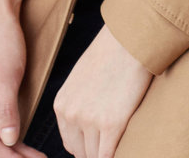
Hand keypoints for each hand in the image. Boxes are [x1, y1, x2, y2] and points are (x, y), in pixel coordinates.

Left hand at [53, 22, 153, 157]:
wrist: (127, 41)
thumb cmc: (109, 56)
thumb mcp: (81, 80)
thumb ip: (78, 104)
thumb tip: (87, 128)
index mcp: (62, 104)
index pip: (70, 142)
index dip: (86, 145)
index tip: (100, 142)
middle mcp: (71, 114)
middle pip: (81, 152)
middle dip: (95, 150)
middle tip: (110, 142)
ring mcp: (90, 120)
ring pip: (95, 156)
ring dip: (105, 152)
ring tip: (118, 141)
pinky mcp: (112, 124)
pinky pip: (108, 156)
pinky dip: (117, 154)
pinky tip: (125, 146)